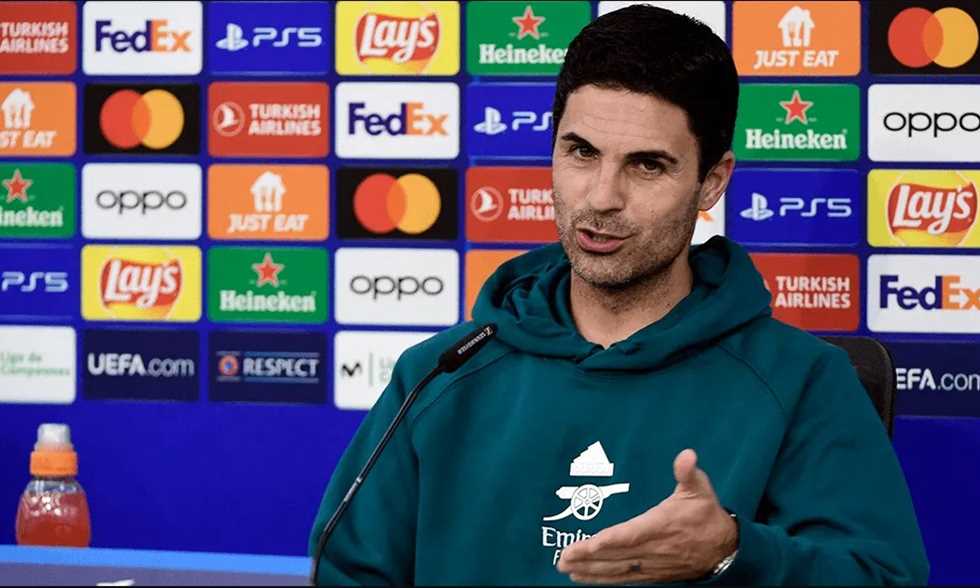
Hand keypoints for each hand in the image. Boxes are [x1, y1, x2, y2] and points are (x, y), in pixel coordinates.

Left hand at [556, 449, 737, 584]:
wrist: (724, 549)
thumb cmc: (707, 515)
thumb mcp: (700, 489)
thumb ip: (688, 472)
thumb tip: (687, 455)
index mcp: (661, 526)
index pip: (631, 535)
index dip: (609, 541)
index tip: (588, 545)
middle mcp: (654, 549)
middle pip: (616, 555)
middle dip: (588, 557)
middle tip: (562, 558)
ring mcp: (652, 564)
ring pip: (617, 570)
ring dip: (591, 571)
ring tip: (567, 568)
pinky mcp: (652, 574)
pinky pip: (624, 579)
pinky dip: (603, 580)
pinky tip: (585, 578)